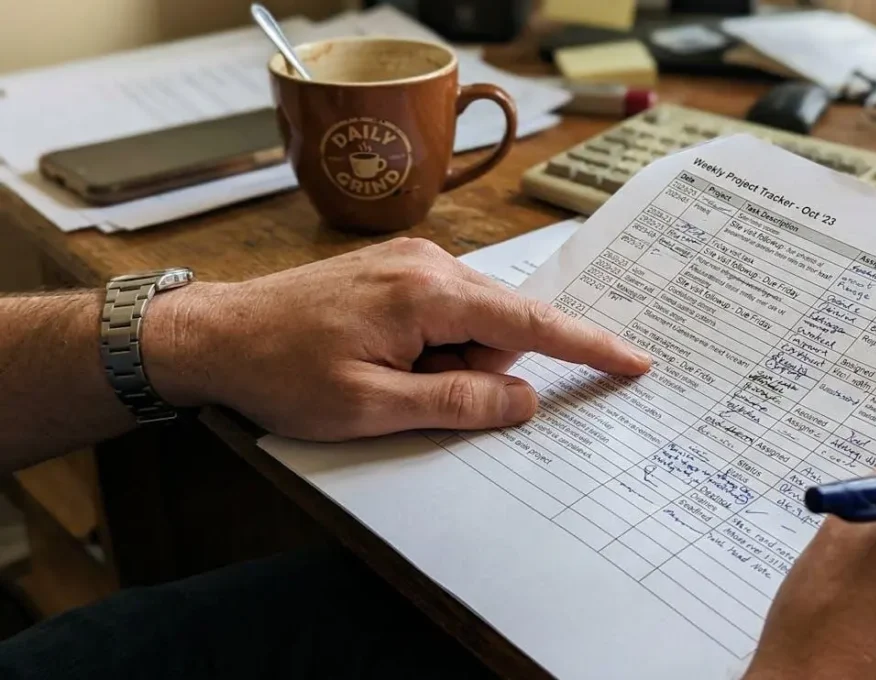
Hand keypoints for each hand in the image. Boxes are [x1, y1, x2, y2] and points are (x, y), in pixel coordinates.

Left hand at [141, 237, 650, 439]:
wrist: (213, 335)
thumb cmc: (282, 372)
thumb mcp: (371, 407)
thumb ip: (457, 403)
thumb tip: (524, 402)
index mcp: (428, 291)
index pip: (530, 323)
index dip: (587, 347)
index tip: (635, 361)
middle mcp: (429, 261)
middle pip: (501, 326)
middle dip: (480, 372)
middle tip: (412, 398)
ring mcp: (412, 261)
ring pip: (474, 324)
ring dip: (450, 363)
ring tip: (382, 381)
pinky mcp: (397, 270)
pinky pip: (447, 314)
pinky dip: (436, 348)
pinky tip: (388, 364)